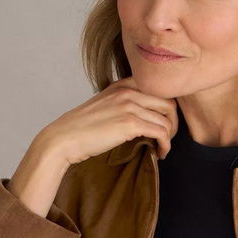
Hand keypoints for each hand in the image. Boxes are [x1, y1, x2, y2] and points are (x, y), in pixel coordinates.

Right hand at [39, 76, 178, 166]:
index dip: (166, 108)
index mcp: (123, 85)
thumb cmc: (81, 128)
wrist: (64, 138)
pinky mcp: (130, 123)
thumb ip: (122, 104)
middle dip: (173, 122)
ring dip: (170, 137)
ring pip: (168, 119)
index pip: (159, 89)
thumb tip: (142, 117)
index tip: (163, 123)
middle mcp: (129, 91)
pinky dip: (166, 145)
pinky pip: (162, 132)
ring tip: (162, 148)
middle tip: (167, 137)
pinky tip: (160, 153)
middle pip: (169, 102)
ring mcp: (130, 105)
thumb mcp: (104, 106)